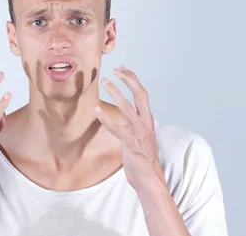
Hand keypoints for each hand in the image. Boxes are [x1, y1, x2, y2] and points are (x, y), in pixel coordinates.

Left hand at [94, 66, 165, 191]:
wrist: (149, 177)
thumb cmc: (143, 157)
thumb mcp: (141, 136)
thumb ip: (134, 124)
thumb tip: (124, 115)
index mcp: (148, 119)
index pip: (142, 94)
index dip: (133, 79)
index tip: (123, 69)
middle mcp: (145, 123)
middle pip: (139, 95)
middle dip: (128, 80)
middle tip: (115, 70)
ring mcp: (138, 133)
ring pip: (127, 107)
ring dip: (116, 93)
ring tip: (105, 83)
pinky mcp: (130, 143)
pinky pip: (116, 128)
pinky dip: (106, 118)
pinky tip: (96, 110)